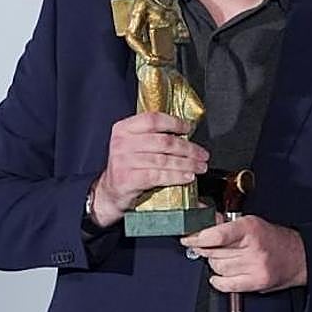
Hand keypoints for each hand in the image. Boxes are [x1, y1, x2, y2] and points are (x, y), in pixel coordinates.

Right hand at [90, 112, 208, 226]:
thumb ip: (154, 137)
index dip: (174, 123)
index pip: (153, 119)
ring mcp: (123, 161)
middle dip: (188, 148)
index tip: (188, 128)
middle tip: (202, 154)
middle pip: (164, 141)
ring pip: (164, 160)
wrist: (109, 192)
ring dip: (187, 163)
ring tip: (200, 166)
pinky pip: (158, 175)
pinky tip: (188, 176)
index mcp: (124, 128)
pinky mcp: (127, 179)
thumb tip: (185, 133)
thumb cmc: (128, 167)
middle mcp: (122, 142)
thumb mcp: (134, 146)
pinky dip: (176, 176)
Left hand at [180, 216, 307, 292]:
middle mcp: (253, 248)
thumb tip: (201, 218)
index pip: (216, 235)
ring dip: (216, 264)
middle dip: (207, 250)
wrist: (298, 257)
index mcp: (251, 228)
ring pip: (218, 268)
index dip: (197, 238)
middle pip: (214, 252)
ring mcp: (255, 267)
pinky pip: (226, 284)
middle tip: (209, 247)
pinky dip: (219, 280)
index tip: (188, 238)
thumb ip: (225, 223)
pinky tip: (222, 274)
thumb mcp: (251, 223)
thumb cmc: (274, 239)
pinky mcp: (256, 282)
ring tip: (226, 258)